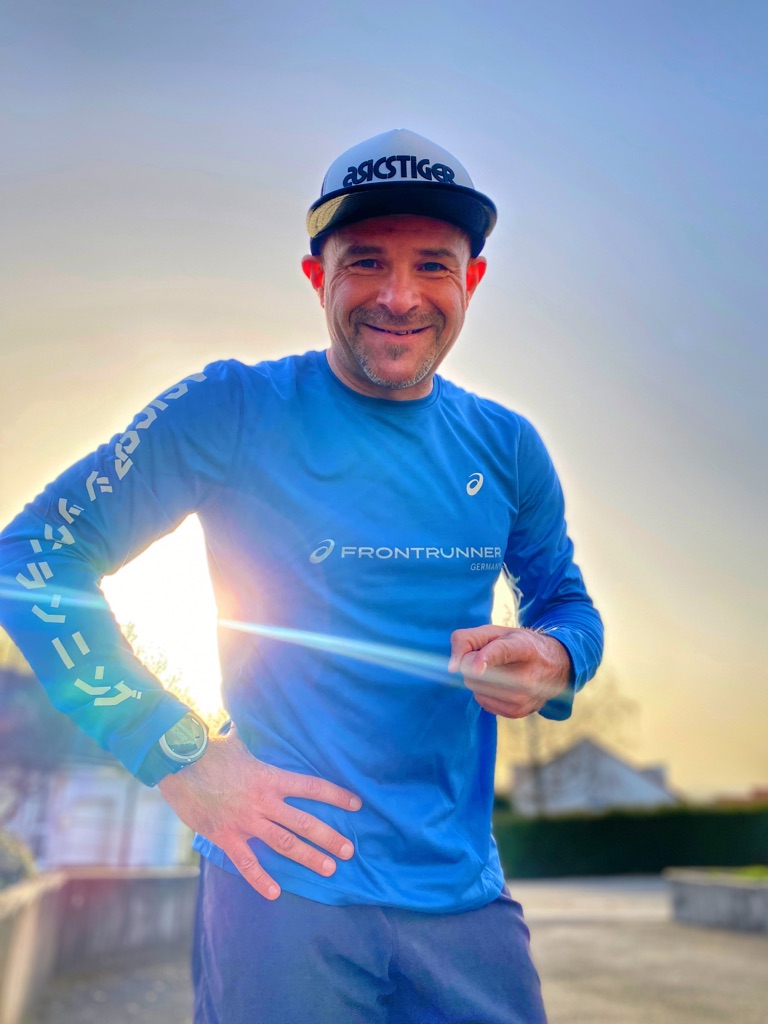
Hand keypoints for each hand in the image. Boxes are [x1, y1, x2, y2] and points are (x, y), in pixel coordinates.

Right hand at [158, 724, 360, 899]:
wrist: (179, 764)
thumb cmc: (210, 751)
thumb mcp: (239, 742)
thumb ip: (254, 739)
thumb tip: (257, 719)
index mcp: (271, 778)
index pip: (311, 787)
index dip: (335, 796)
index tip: (356, 804)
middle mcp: (264, 802)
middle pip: (304, 822)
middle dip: (329, 837)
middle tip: (349, 851)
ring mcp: (246, 821)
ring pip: (284, 844)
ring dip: (308, 858)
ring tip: (329, 869)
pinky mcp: (226, 836)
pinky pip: (247, 862)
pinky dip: (260, 879)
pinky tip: (275, 893)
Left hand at [448, 625, 570, 718]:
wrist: (553, 667)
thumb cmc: (517, 644)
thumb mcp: (494, 632)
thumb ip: (465, 639)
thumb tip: (452, 668)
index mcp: (525, 647)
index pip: (503, 652)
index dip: (486, 659)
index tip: (475, 668)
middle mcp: (528, 676)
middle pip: (478, 674)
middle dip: (472, 665)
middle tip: (487, 658)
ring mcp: (524, 698)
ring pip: (477, 689)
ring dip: (477, 679)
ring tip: (497, 671)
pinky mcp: (518, 712)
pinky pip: (482, 702)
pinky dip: (483, 692)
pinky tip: (499, 685)